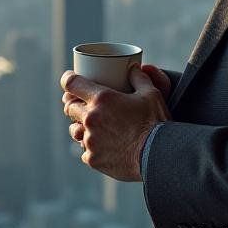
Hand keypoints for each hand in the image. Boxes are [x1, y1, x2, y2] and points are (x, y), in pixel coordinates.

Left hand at [60, 66, 170, 181]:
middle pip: (70, 108)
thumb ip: (139, 78)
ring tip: (91, 128)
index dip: (68, 80)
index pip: (71, 83)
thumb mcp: (151, 94)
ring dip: (80, 127)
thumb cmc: (156, 123)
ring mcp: (90, 140)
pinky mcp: (93, 159)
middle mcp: (91, 119)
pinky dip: (91, 148)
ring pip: (75, 131)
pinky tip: (102, 147)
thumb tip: (133, 68)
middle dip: (75, 105)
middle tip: (84, 105)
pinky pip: (85, 151)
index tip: (69, 79)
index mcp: (102, 99)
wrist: (159, 155)